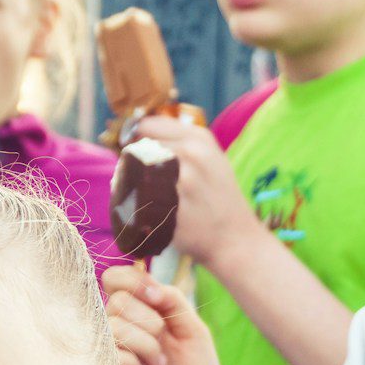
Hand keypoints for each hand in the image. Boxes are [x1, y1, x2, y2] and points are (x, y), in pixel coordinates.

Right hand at [104, 265, 223, 364]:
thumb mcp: (194, 331)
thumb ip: (174, 302)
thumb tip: (150, 284)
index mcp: (140, 312)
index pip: (116, 279)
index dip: (134, 281)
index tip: (157, 297)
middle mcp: (119, 327)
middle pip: (117, 301)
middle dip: (149, 320)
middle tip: (164, 341)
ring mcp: (108, 351)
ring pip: (113, 325)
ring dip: (145, 343)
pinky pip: (109, 352)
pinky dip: (133, 361)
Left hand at [133, 115, 258, 268]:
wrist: (235, 239)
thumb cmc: (220, 199)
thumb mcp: (211, 159)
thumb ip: (181, 143)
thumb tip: (140, 136)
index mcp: (199, 138)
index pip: (147, 125)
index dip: (136, 138)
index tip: (136, 151)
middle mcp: (189, 154)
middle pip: (137, 149)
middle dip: (133, 163)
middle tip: (142, 180)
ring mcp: (178, 181)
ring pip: (131, 173)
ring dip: (129, 183)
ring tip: (142, 196)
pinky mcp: (169, 207)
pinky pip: (134, 200)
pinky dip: (131, 205)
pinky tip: (142, 211)